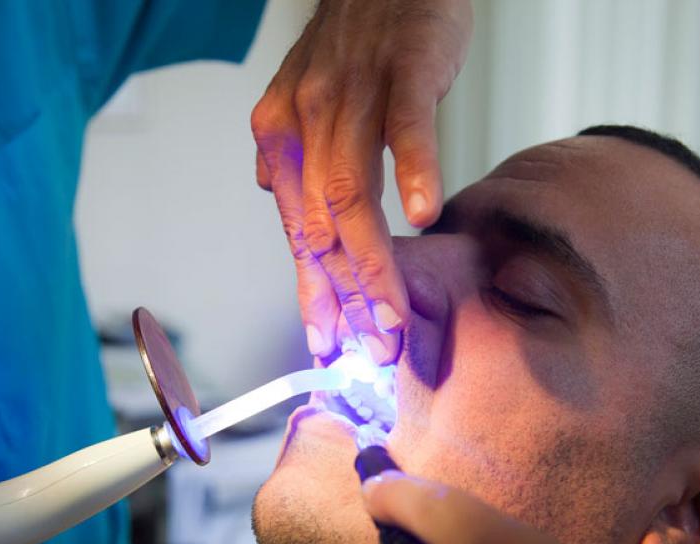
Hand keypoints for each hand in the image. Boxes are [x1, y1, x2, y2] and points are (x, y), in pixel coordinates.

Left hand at [251, 0, 472, 363]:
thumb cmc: (357, 38)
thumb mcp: (306, 98)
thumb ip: (293, 157)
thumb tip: (276, 203)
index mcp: (283, 136)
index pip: (300, 231)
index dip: (314, 292)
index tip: (327, 345)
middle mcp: (305, 120)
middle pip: (321, 224)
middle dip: (342, 295)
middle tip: (367, 349)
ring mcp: (353, 95)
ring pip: (354, 192)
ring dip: (372, 262)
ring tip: (390, 314)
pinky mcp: (403, 70)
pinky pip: (405, 127)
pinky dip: (415, 171)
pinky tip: (423, 215)